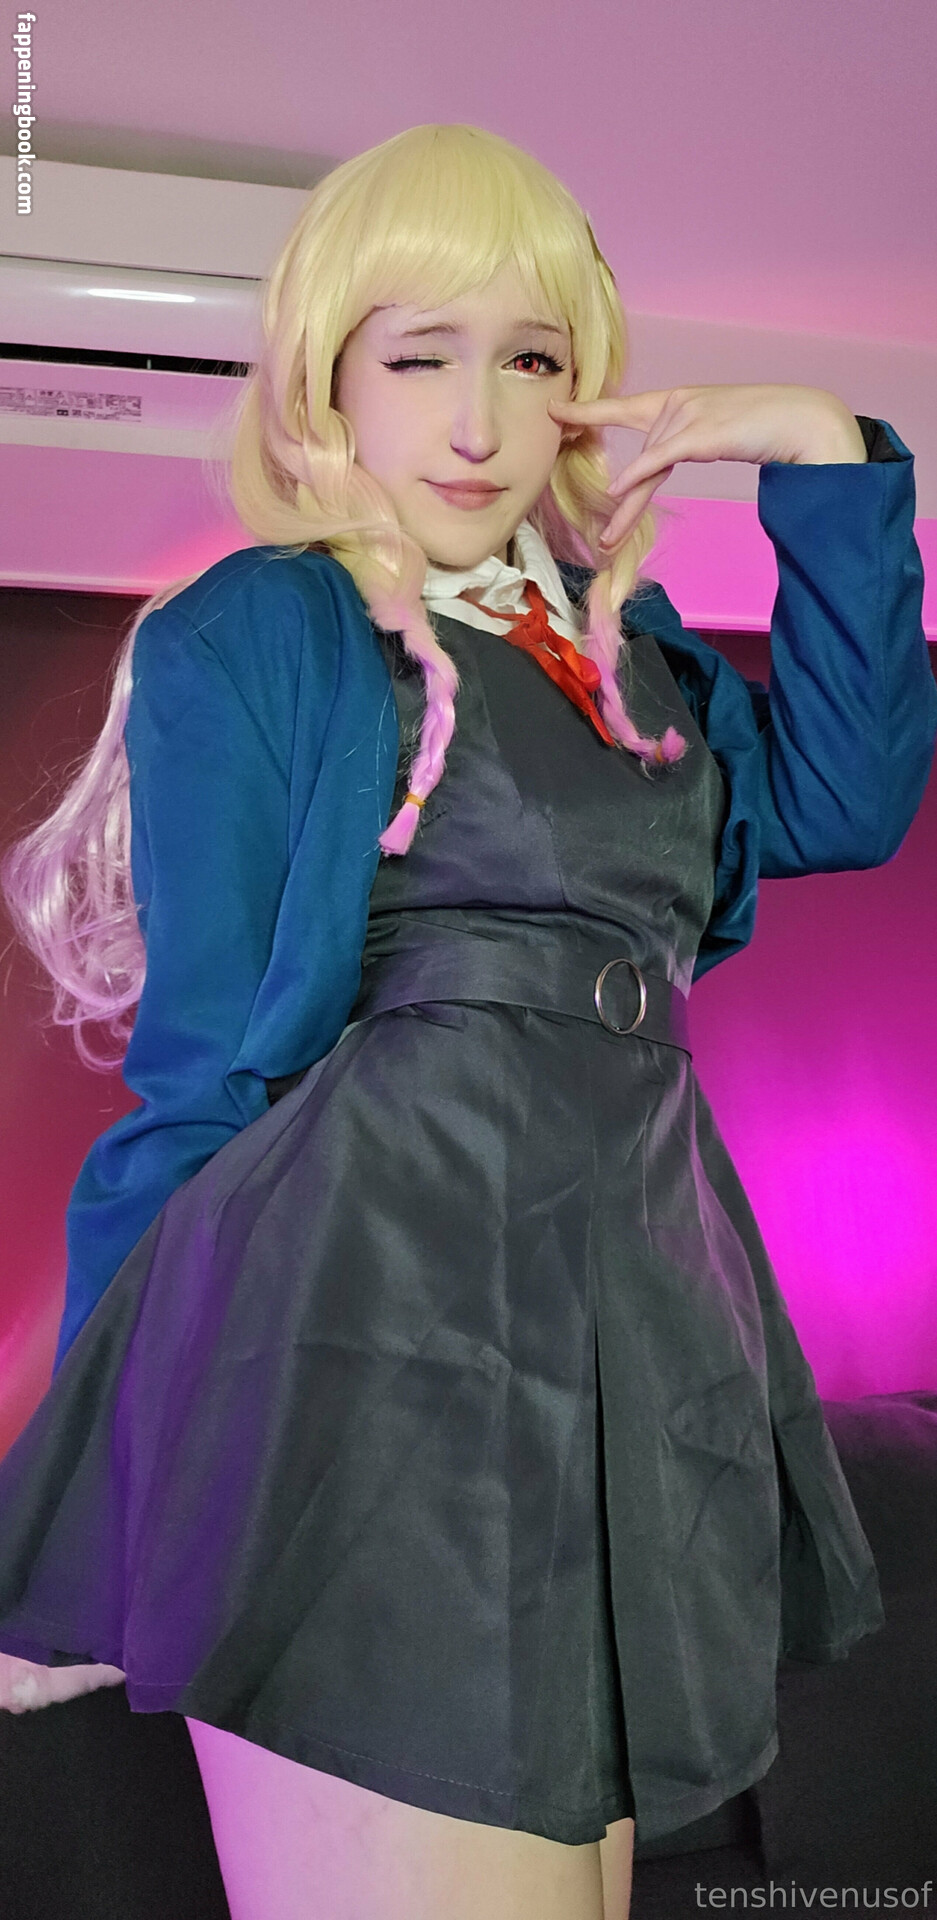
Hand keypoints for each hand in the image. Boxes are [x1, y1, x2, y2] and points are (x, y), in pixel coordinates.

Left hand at [547, 384, 867, 549]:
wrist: (801, 417)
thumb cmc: (765, 425)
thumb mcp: (715, 432)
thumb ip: (685, 445)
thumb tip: (662, 470)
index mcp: (678, 400)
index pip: (623, 409)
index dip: (587, 411)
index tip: (557, 413)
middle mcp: (677, 404)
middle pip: (637, 458)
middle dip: (617, 499)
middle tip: (590, 523)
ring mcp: (688, 416)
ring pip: (646, 468)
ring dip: (627, 510)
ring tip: (608, 541)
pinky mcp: (700, 431)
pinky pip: (660, 458)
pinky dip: (638, 475)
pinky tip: (617, 494)